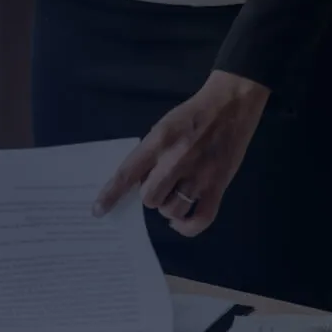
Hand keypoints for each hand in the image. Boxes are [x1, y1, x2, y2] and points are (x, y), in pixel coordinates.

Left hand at [94, 71, 270, 235]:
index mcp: (159, 142)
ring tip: (174, 196)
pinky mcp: (218, 186)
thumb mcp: (164, 126)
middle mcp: (176, 161)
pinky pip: (201, 219)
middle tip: (159, 186)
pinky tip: (180, 222)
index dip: (110, 195)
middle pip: (149, 197)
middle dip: (150, 195)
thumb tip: (138, 182)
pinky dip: (187, 227)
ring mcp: (199, 176)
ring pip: (171, 210)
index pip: (127, 174)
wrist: (232, 104)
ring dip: (168, 207)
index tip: (98, 211)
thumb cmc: (194, 114)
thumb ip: (151, 152)